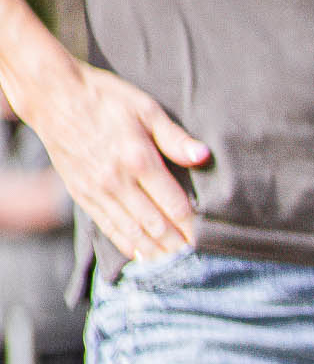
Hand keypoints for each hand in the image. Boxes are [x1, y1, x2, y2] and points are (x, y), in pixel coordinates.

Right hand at [11, 55, 205, 260]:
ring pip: (132, 232)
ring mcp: (98, 190)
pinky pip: (108, 227)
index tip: (210, 243)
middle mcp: (117, 181)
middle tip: (198, 263)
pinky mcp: (82, 194)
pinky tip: (142, 257)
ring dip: (155, 252)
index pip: (175, 206)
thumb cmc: (104, 98)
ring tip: (175, 267)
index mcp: (138, 161)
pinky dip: (127, 245)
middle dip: (178, 247)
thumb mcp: (145, 108)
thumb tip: (203, 156)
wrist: (52, 95)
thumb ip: (174, 137)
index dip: (194, 228)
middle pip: (156, 226)